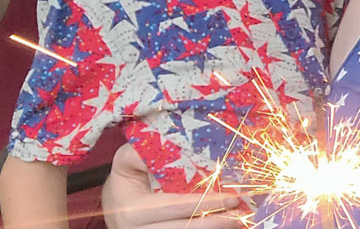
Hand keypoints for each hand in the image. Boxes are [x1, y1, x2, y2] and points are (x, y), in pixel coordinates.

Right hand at [102, 143, 242, 228]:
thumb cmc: (125, 180)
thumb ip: (141, 152)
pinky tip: (224, 224)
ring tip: (239, 219)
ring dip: (215, 228)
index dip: (204, 202)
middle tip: (241, 211)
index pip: (174, 206)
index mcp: (132, 209)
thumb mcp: (126, 162)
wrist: (113, 206)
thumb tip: (172, 144)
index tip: (231, 197)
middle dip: (216, 221)